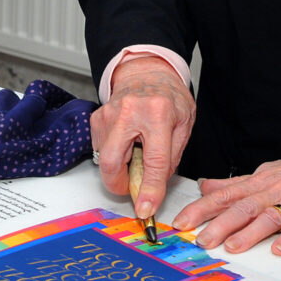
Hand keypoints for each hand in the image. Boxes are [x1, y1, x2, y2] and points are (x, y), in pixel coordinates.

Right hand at [90, 56, 195, 219]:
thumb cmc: (169, 97)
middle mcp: (129, 111)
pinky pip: (99, 149)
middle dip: (119, 184)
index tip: (145, 209)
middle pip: (111, 162)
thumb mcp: (184, 124)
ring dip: (119, 167)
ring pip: (103, 159)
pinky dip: (113, 154)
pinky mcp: (96, 118)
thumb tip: (154, 189)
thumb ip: (171, 157)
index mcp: (158, 113)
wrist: (147, 72)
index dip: (150, 190)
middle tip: (132, 186)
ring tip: (137, 152)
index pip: (154, 161)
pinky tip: (127, 142)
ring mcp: (108, 113)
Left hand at [172, 141, 280, 255]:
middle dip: (218, 224)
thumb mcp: (264, 173)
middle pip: (242, 207)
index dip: (201, 208)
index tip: (181, 222)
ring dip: (250, 232)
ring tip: (232, 247)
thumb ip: (234, 184)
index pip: (224, 195)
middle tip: (200, 240)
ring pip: (268, 215)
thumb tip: (204, 186)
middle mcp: (272, 190)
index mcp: (258, 182)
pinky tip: (280, 249)